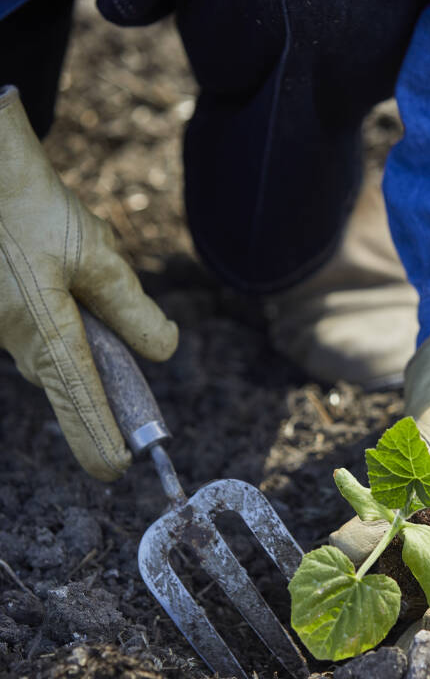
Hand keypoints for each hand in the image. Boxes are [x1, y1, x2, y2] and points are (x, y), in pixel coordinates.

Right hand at [0, 86, 177, 479]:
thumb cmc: (36, 210)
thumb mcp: (98, 256)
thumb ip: (133, 309)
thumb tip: (164, 349)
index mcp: (46, 332)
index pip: (80, 404)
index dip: (100, 440)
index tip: (117, 468)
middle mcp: (18, 341)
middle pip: (75, 373)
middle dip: (100, 349)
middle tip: (106, 287)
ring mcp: (0, 330)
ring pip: (57, 346)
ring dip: (77, 317)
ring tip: (64, 252)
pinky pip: (37, 327)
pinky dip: (55, 303)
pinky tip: (47, 258)